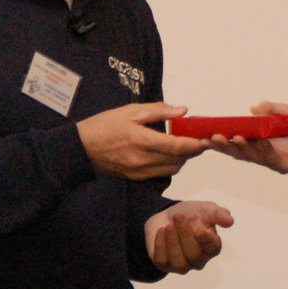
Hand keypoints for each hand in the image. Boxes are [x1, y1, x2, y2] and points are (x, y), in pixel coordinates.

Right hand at [77, 103, 207, 179]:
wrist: (82, 147)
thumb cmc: (104, 125)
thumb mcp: (130, 111)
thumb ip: (159, 111)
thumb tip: (182, 110)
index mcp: (141, 140)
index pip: (177, 146)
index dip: (195, 143)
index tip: (206, 137)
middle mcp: (142, 160)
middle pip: (178, 160)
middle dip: (193, 150)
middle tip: (200, 139)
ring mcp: (139, 172)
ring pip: (172, 169)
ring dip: (183, 158)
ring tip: (185, 144)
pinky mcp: (136, 178)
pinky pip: (161, 173)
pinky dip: (171, 164)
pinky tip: (169, 153)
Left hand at [145, 200, 234, 274]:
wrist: (166, 216)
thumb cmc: (191, 214)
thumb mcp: (206, 209)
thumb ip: (218, 214)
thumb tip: (230, 222)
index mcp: (212, 246)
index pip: (213, 248)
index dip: (206, 240)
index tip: (199, 229)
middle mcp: (199, 259)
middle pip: (195, 255)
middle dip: (185, 235)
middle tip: (179, 217)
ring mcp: (182, 265)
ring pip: (180, 262)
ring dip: (173, 242)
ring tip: (168, 226)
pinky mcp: (165, 265)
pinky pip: (162, 261)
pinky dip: (160, 246)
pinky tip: (161, 231)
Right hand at [209, 102, 287, 172]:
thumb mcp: (285, 112)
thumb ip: (271, 109)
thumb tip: (253, 108)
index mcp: (257, 139)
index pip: (235, 140)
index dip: (221, 138)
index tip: (206, 132)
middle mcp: (259, 150)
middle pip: (236, 150)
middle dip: (222, 145)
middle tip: (207, 138)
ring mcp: (267, 158)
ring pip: (246, 154)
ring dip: (234, 146)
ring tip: (223, 138)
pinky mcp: (277, 164)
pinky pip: (262, 156)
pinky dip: (252, 147)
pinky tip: (243, 139)